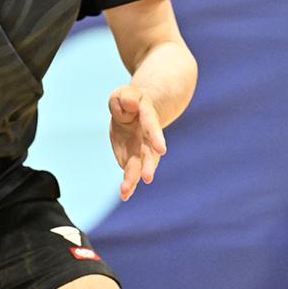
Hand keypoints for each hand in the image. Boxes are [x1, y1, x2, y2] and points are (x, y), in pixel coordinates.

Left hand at [109, 85, 167, 201]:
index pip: (152, 126)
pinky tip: (125, 194)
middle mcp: (148, 136)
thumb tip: (131, 105)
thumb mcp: (124, 93)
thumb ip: (126, 97)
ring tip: (126, 191)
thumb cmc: (129, 100)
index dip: (156, 138)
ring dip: (134, 177)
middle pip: (149, 151)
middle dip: (148, 164)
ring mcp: (141, 149)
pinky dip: (129, 183)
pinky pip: (132, 172)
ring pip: (141, 165)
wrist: (136, 110)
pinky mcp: (133, 158)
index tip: (162, 150)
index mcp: (147, 116)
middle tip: (147, 177)